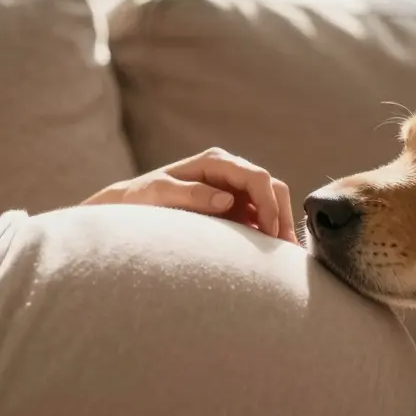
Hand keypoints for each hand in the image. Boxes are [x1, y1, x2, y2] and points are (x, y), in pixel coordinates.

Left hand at [83, 147, 297, 242]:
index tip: (269, 232)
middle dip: (281, 214)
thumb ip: (192, 194)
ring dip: (280, 224)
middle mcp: (229, 171)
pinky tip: (272, 251)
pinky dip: (270, 230)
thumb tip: (228, 199)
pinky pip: (261, 215)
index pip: (256, 177)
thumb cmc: (142, 197)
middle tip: (284, 248)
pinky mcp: (234, 206)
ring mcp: (233, 188)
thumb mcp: (161, 193)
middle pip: (271, 186)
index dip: (268, 203)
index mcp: (216, 162)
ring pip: (272, 200)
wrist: (131, 206)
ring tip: (284, 254)